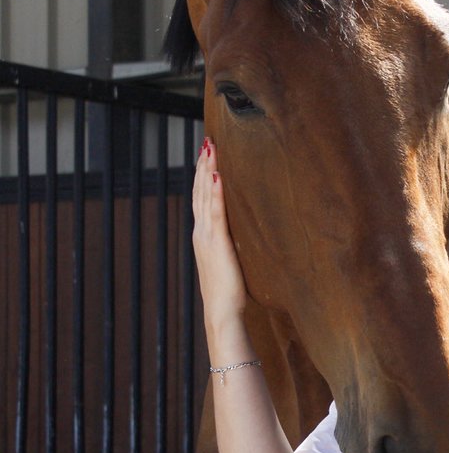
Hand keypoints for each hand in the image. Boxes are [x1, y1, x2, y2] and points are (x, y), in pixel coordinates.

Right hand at [192, 138, 248, 334]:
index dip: (204, 177)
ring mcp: (206, 237)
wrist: (222, 312)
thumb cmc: (230, 293)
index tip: (208, 155)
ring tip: (210, 148)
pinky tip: (219, 174)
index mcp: (204, 236)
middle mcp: (201, 232)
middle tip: (207, 141)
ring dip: (208, 170)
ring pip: (205, 196)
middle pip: (200, 192)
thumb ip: (232, 247)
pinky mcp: (217, 244)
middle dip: (203, 165)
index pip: (202, 200)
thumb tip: (244, 238)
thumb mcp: (230, 263)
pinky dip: (216, 192)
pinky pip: (216, 213)